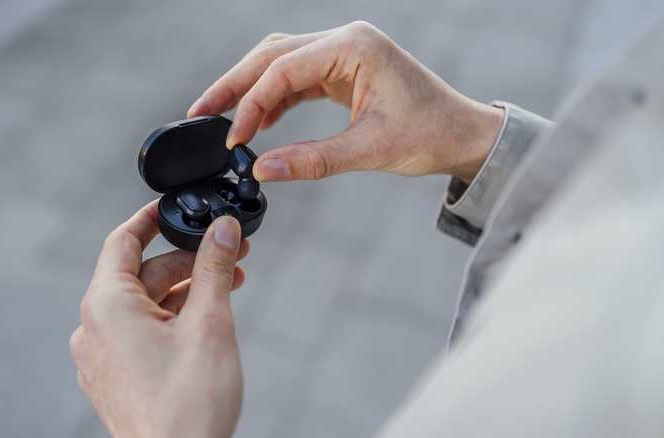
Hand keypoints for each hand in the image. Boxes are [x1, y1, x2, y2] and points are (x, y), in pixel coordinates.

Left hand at [70, 200, 248, 437]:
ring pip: (144, 305)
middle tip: (229, 252)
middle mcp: (94, 329)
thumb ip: (213, 269)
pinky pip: (140, 332)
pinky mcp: (115, 378)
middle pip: (141, 274)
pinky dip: (171, 318)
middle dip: (187, 261)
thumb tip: (222, 230)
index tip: (174, 207)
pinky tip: (206, 318)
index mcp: (107, 307)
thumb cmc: (188, 408)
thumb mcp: (209, 325)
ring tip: (229, 284)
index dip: (150, 218)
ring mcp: (102, 358)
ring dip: (185, 290)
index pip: (122, 241)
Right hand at [188, 21, 503, 184]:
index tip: (231, 138)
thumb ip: (313, 160)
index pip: (284, 69)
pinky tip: (259, 123)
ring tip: (220, 119)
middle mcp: (344, 41)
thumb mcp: (369, 150)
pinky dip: (274, 99)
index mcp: (354, 46)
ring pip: (280, 64)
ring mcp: (343, 53)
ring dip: (250, 91)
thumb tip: (262, 170)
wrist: (463, 134)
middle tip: (200, 114)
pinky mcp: (343, 70)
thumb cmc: (430, 134)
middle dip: (234, 85)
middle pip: (272, 55)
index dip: (250, 104)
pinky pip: (297, 78)